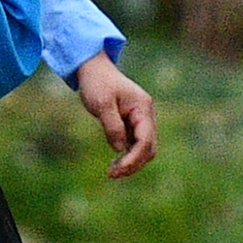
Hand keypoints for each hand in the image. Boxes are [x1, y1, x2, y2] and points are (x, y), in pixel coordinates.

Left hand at [74, 50, 156, 178]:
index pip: (146, 139)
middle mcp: (145, 115)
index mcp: (143, 108)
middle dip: (133, 164)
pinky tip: (114, 163)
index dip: (134, 158)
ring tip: (111, 171)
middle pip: (149, 148)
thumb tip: (120, 148)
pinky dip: (127, 156)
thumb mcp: (102, 104)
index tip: (118, 169)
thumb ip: (113, 126)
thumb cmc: (97, 83)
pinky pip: (135, 145)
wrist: (93, 69)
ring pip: (143, 149)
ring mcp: (139, 120)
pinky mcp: (131, 124)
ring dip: (131, 162)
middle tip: (112, 174)